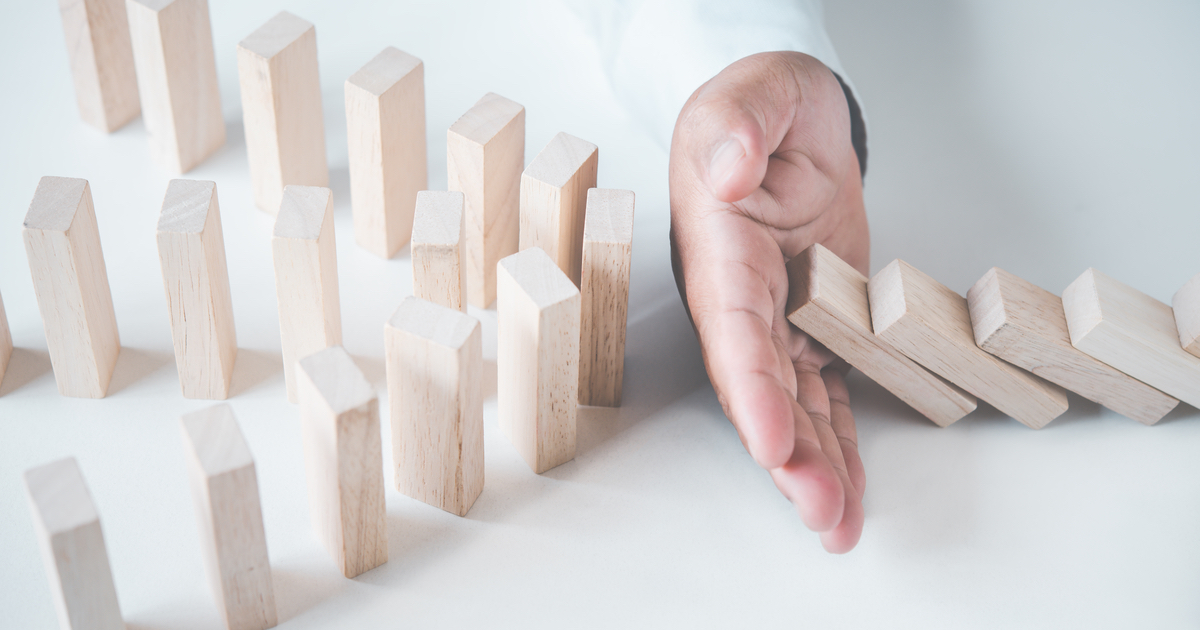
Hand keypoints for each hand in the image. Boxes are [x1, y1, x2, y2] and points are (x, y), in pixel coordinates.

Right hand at [669, 52, 869, 551]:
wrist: (784, 122)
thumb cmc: (762, 110)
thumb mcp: (749, 94)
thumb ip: (736, 125)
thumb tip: (726, 171)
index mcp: (721, 247)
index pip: (733, 326)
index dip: (753, 387)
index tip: (772, 442)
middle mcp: (740, 296)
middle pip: (759, 385)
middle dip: (787, 452)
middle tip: (819, 509)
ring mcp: (776, 316)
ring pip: (792, 402)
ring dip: (812, 464)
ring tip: (836, 522)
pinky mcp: (812, 325)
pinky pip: (821, 389)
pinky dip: (835, 438)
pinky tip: (846, 485)